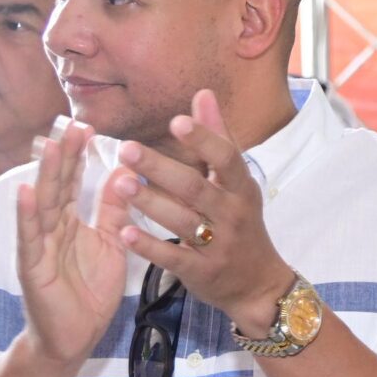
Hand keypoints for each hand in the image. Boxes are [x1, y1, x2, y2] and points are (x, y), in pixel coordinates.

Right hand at [13, 120, 133, 366]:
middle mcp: (51, 229)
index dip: (79, 156)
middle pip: (56, 186)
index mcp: (70, 223)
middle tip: (72, 124)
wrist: (74, 338)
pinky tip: (25, 192)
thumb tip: (124, 175)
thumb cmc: (89, 292)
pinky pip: (30, 237)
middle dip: (63, 156)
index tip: (88, 126)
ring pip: (41, 205)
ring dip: (44, 175)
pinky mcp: (31, 266)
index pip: (73, 183)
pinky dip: (27, 214)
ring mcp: (38, 245)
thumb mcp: (110, 245)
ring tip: (48, 145)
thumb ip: (114, 212)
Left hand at [103, 92, 296, 334]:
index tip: (176, 121)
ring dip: (150, 203)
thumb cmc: (241, 223)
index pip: (227, 159)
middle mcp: (233, 214)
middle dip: (161, 169)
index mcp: (240, 188)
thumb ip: (217, 138)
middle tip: (127, 149)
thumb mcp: (236, 183)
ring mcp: (219, 245)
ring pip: (182, 222)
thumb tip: (203, 93)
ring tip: (119, 185)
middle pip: (196, 188)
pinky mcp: (202, 272)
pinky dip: (150, 246)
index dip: (204, 140)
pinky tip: (125, 232)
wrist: (258, 283)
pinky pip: (175, 258)